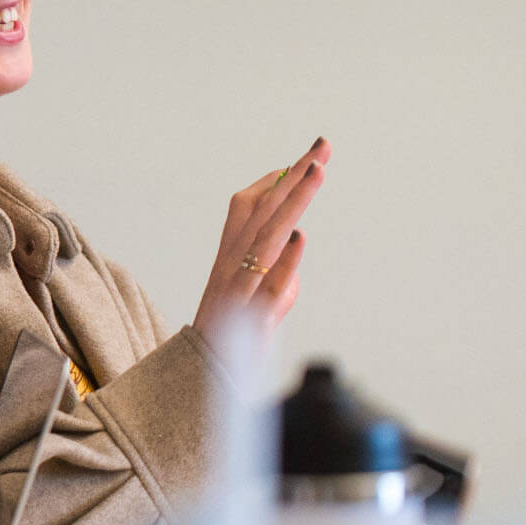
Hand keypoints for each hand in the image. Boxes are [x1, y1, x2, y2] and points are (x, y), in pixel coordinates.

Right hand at [193, 136, 328, 353]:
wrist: (202, 377)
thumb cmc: (230, 336)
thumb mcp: (253, 294)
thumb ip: (278, 269)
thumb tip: (295, 247)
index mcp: (228, 257)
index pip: (247, 206)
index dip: (274, 180)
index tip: (303, 160)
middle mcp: (230, 265)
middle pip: (262, 211)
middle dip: (294, 175)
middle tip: (323, 146)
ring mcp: (240, 289)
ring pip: (268, 237)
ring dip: (293, 202)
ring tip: (317, 172)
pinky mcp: (251, 317)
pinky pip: (269, 285)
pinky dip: (285, 261)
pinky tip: (300, 237)